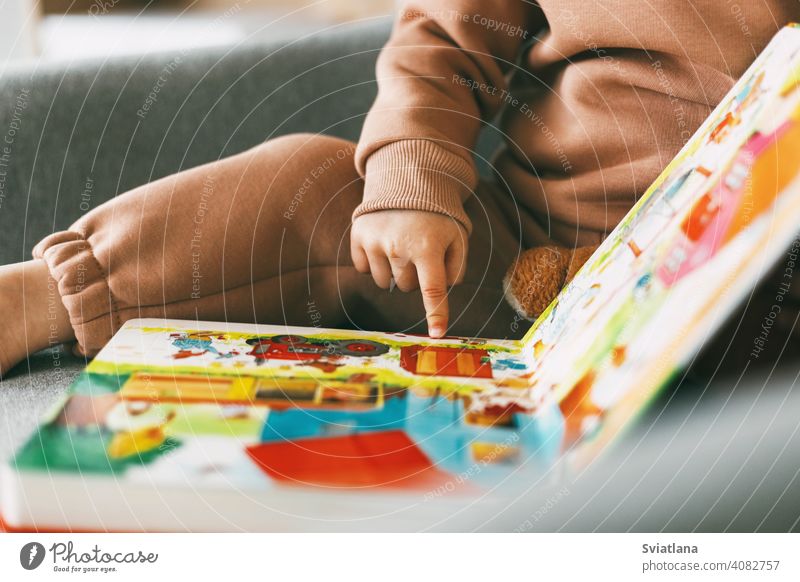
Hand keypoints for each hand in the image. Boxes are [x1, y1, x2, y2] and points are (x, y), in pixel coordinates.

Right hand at [350, 210, 467, 337]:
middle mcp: (399, 247)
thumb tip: (442, 292)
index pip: (433, 290)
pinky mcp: (358, 237)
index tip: (437, 334)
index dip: (436, 314)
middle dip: (414, 275)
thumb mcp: (457, 236)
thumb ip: (457, 267)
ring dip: (393, 270)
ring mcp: (375, 242)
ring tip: (400, 244)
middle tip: (418, 250)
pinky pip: (363, 268)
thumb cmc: (437, 214)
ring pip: (383, 282)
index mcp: (428, 247)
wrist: (407, 179)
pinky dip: (373, 261)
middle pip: (405, 287)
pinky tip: (383, 242)